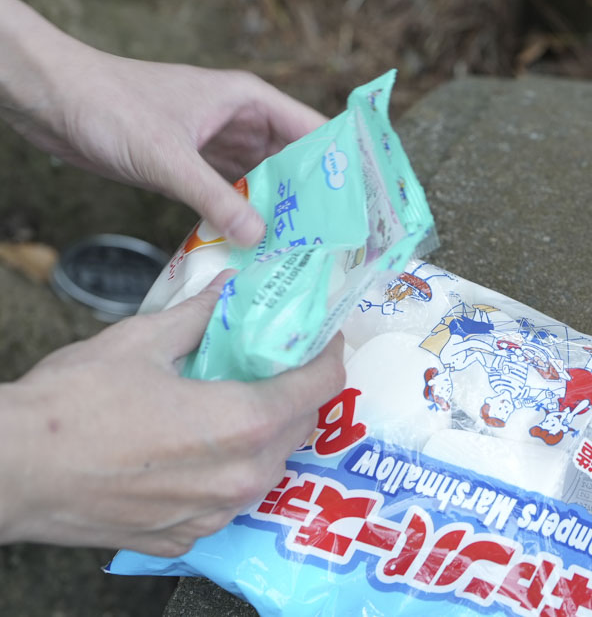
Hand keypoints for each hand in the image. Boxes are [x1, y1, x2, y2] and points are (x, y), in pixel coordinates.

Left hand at [0, 0, 325, 245]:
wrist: (49, 98)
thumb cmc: (108, 106)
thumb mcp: (167, 156)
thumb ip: (216, 197)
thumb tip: (261, 237)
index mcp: (247, 100)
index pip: (312, 129)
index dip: (340, 161)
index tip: (363, 199)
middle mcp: (239, 121)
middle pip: (292, 160)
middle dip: (312, 195)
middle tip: (336, 236)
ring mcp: (214, 144)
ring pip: (261, 180)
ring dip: (276, 209)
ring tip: (302, 247)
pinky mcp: (189, 165)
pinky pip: (229, 194)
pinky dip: (241, 215)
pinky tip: (253, 244)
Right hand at [0, 275, 345, 555]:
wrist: (9, 471)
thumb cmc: (71, 406)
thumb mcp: (142, 341)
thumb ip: (200, 316)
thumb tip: (228, 286)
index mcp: (242, 422)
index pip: (319, 388)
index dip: (329, 356)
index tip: (324, 338)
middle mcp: (239, 477)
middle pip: (299, 428)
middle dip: (297, 393)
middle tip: (279, 363)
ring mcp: (211, 514)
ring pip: (266, 468)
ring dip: (264, 434)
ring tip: (238, 401)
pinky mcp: (181, 537)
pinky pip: (226, 500)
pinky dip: (225, 471)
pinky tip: (199, 446)